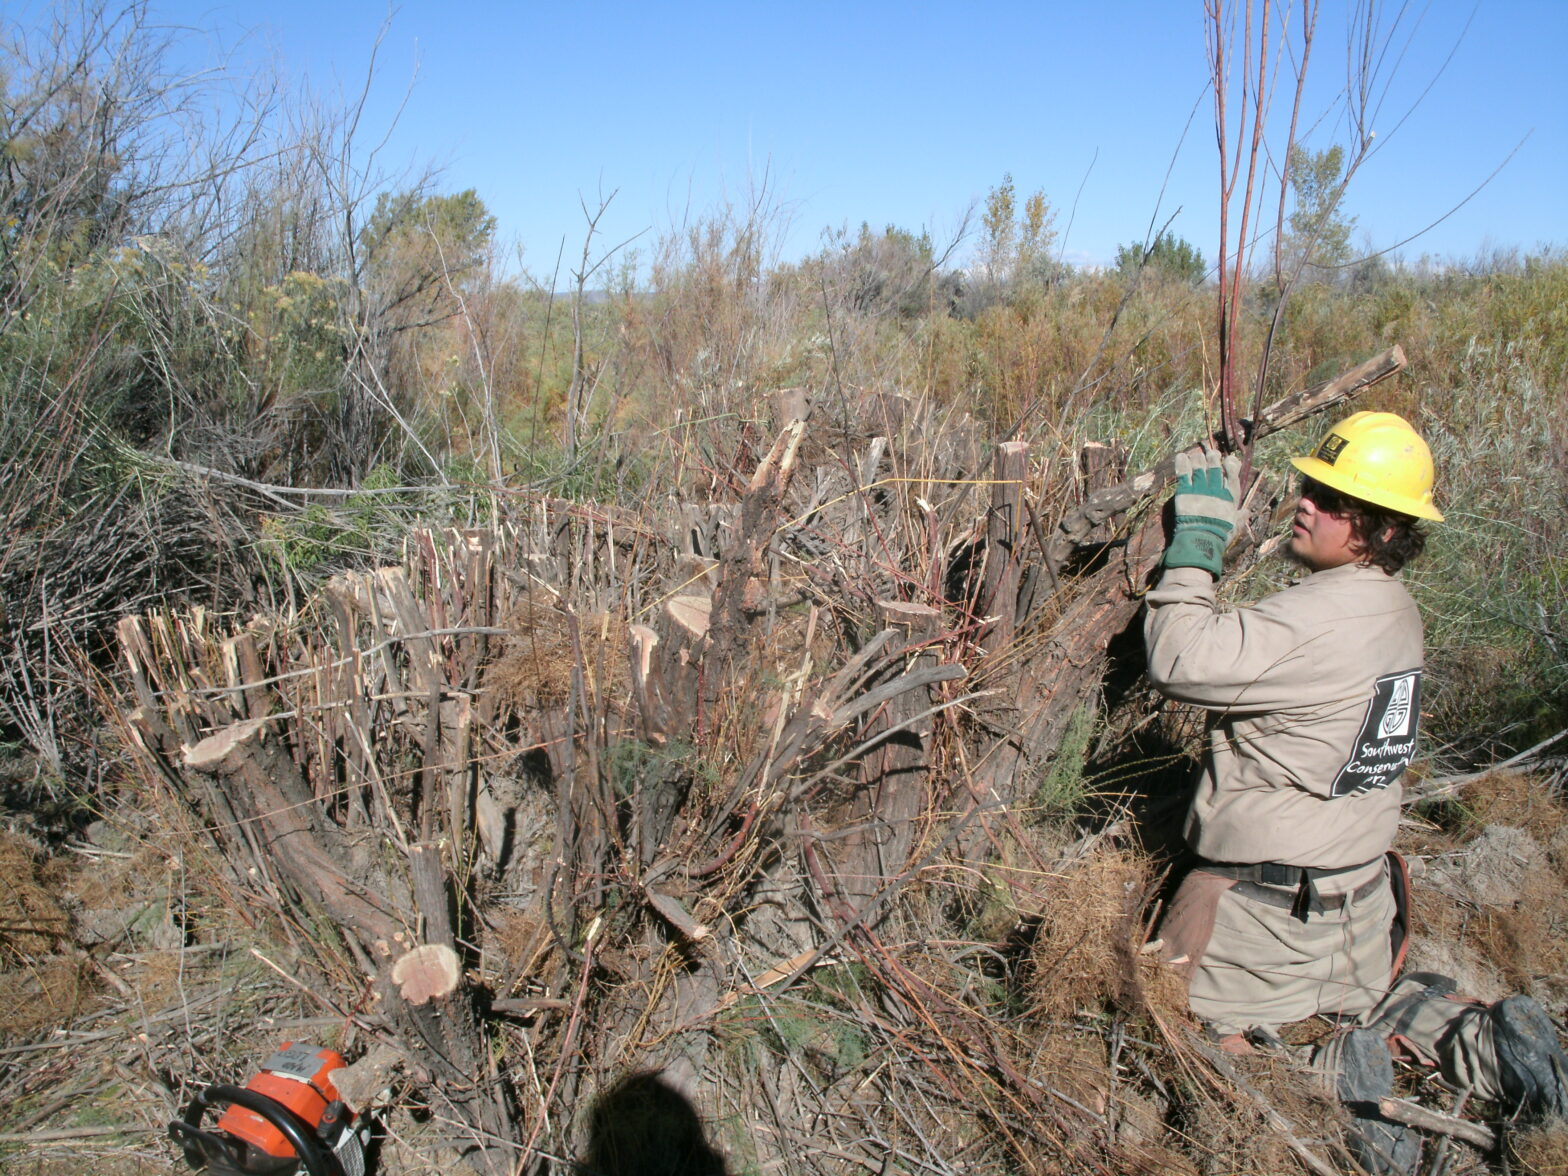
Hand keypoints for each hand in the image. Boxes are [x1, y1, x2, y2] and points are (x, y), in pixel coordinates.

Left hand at [1164, 441, 1241, 575]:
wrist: (1201, 539)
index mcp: (1229, 498)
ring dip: (1198, 459)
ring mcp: (1200, 490)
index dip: (1231, 466)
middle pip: (1215, 470)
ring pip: (1200, 469)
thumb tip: (1247, 511)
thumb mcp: (1235, 526)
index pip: (1232, 477)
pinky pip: (1184, 475)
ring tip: (1197, 454)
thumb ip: (1240, 517)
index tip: (1229, 459)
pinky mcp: (1185, 493)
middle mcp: (1216, 490)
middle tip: (1212, 452)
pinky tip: (1181, 456)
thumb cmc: (1220, 535)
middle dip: (1214, 459)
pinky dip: (1182, 464)